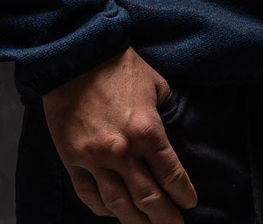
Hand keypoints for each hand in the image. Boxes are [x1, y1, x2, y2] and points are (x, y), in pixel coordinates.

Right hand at [41, 45, 197, 221]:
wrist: (75, 54)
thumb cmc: (117, 64)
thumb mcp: (154, 83)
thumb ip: (162, 111)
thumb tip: (166, 130)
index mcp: (147, 130)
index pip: (171, 174)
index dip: (183, 193)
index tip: (190, 203)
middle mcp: (122, 151)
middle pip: (148, 198)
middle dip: (165, 217)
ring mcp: (95, 159)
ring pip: (118, 204)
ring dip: (135, 221)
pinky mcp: (72, 159)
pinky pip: (88, 194)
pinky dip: (103, 208)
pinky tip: (113, 213)